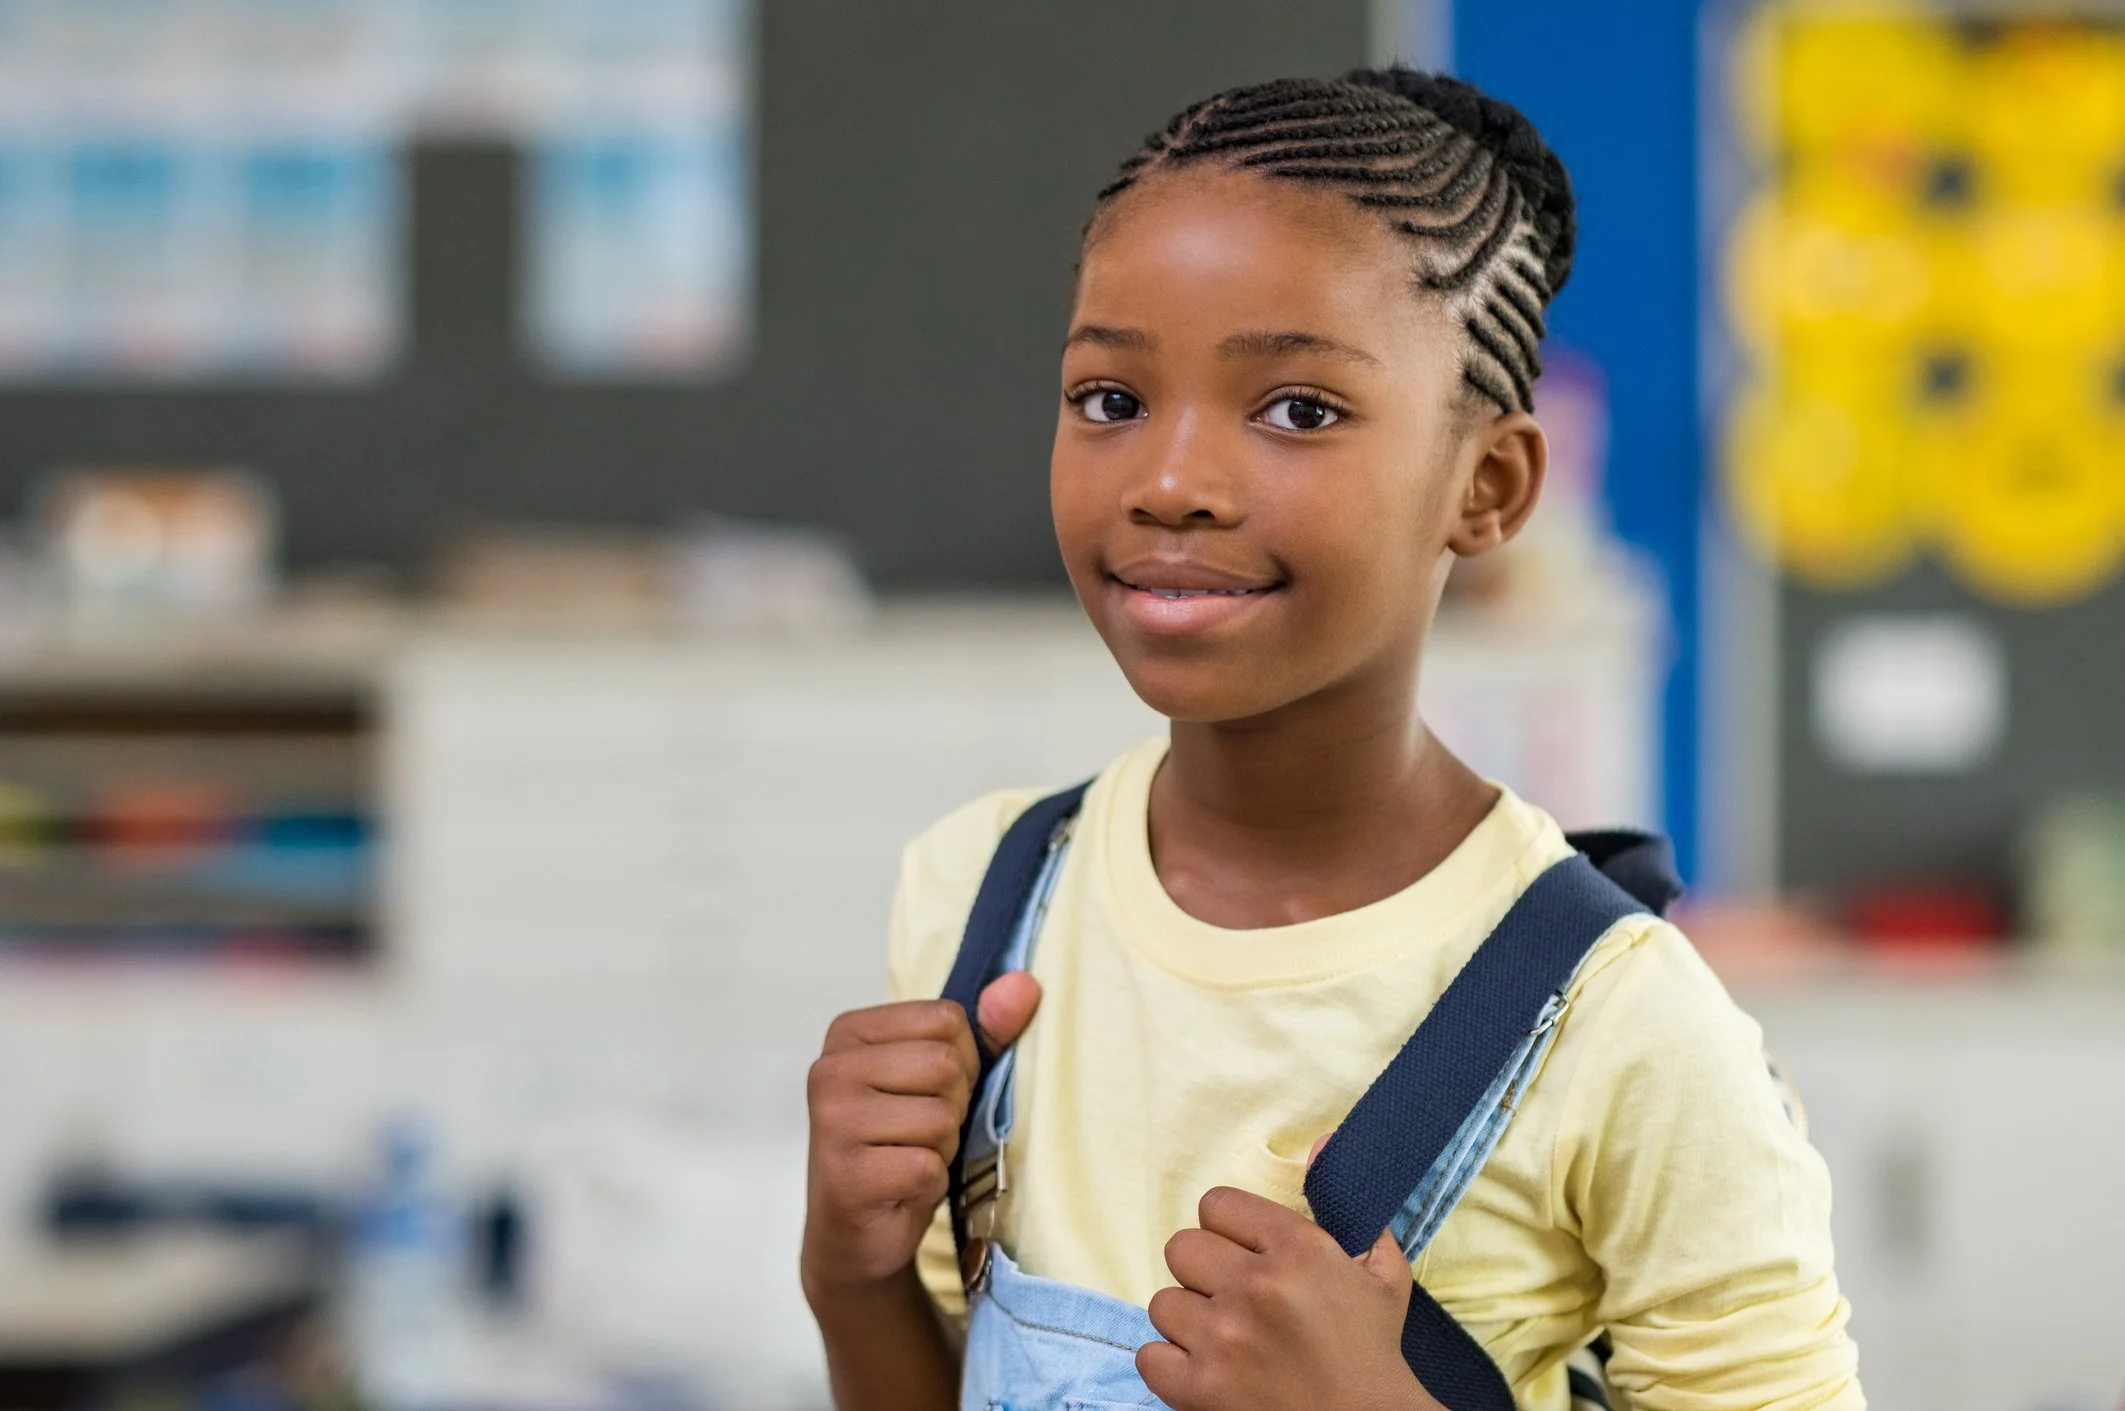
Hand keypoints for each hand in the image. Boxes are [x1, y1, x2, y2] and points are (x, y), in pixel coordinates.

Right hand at [801, 974, 1040, 1302]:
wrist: (855, 1236)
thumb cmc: (899, 1148)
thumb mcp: (942, 1083)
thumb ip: (984, 1031)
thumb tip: (1024, 984)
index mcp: (849, 1032)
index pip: (946, 1019)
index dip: (962, 1063)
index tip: (929, 1095)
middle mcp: (830, 1070)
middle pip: (944, 1064)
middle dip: (953, 1108)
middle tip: (920, 1135)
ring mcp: (832, 1122)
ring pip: (940, 1116)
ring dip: (942, 1148)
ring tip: (909, 1161)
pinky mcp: (846, 1174)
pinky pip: (927, 1165)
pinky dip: (930, 1184)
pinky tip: (901, 1190)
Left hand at [1138, 1183, 1443, 1410]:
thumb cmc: (1374, 1354)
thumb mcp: (1381, 1274)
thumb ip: (1349, 1207)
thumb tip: (1321, 1141)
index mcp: (1297, 1249)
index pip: (1216, 1205)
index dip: (1228, 1232)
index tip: (1244, 1257)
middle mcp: (1255, 1287)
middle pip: (1181, 1249)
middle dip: (1205, 1275)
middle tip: (1234, 1301)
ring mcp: (1223, 1339)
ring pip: (1163, 1303)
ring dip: (1189, 1323)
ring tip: (1226, 1341)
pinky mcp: (1200, 1389)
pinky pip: (1149, 1355)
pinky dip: (1171, 1365)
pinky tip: (1205, 1370)